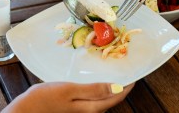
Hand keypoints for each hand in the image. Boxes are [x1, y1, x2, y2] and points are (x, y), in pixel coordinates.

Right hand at [2, 82, 134, 112]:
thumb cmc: (44, 100)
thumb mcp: (70, 90)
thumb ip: (94, 90)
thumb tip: (119, 89)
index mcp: (91, 109)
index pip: (117, 97)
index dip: (128, 86)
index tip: (135, 74)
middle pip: (110, 100)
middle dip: (120, 87)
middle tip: (124, 70)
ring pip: (100, 101)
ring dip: (108, 89)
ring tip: (111, 73)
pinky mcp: (73, 110)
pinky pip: (90, 101)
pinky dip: (96, 91)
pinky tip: (91, 83)